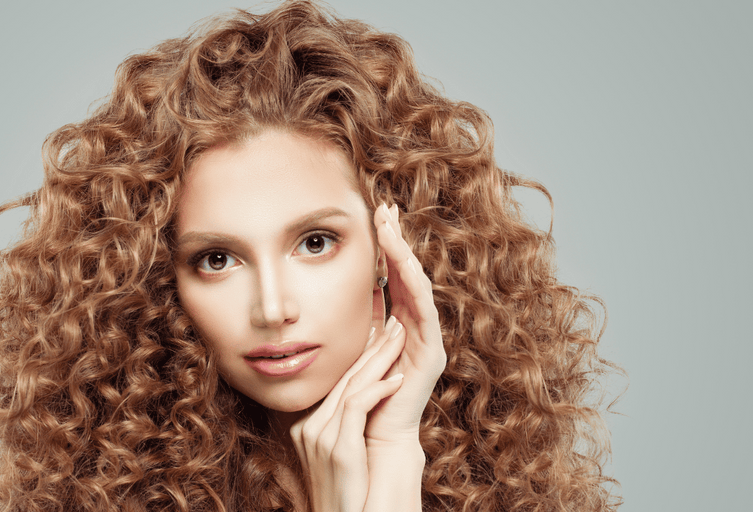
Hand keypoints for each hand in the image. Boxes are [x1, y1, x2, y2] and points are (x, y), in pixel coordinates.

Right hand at [289, 314, 408, 511]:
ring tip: (402, 338)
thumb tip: (365, 396)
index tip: (380, 333)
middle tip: (394, 323)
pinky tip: (398, 379)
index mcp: (305, 425)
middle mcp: (308, 427)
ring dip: (381, 359)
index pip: (337, 381)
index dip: (361, 355)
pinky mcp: (337, 448)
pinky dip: (379, 389)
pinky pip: (358, 407)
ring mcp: (319, 437)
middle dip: (373, 348)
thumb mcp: (341, 454)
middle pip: (344, 378)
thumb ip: (345, 426)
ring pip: (352, 386)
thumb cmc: (348, 493)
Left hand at [366, 203, 446, 444]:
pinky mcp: (431, 355)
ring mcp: (426, 340)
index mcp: (396, 327)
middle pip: (407, 274)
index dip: (384, 248)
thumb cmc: (354, 405)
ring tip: (390, 226)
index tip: (373, 216)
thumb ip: (347, 327)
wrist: (371, 444)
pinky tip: (402, 263)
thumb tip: (321, 298)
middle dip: (396, 240)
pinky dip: (413, 285)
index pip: (391, 278)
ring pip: (417, 286)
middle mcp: (415, 329)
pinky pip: (425, 311)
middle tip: (385, 207)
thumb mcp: (346, 354)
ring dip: (403, 254)